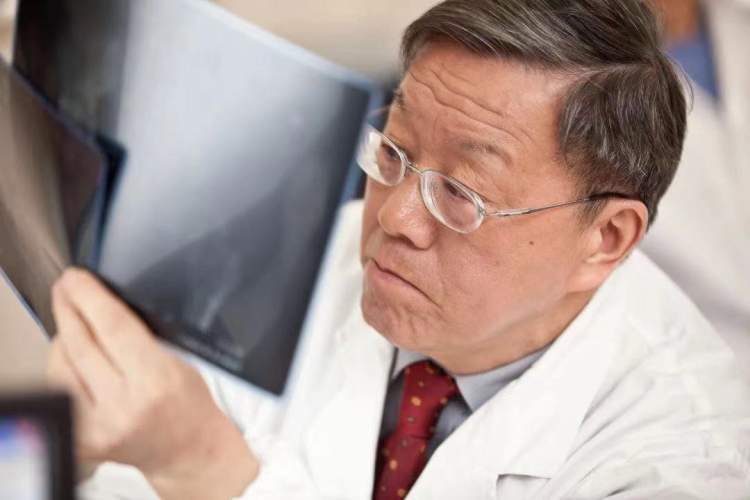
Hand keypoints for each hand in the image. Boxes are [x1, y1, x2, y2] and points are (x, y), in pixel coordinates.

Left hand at [47, 268, 258, 498]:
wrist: (187, 449)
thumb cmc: (188, 403)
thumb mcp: (180, 360)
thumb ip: (140, 336)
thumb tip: (100, 302)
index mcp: (156, 382)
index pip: (113, 328)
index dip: (89, 297)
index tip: (76, 279)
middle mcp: (124, 406)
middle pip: (80, 343)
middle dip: (68, 308)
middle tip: (65, 288)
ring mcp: (99, 426)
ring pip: (61, 366)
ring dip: (63, 338)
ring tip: (73, 323)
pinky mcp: (82, 440)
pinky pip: (59, 391)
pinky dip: (61, 368)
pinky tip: (72, 356)